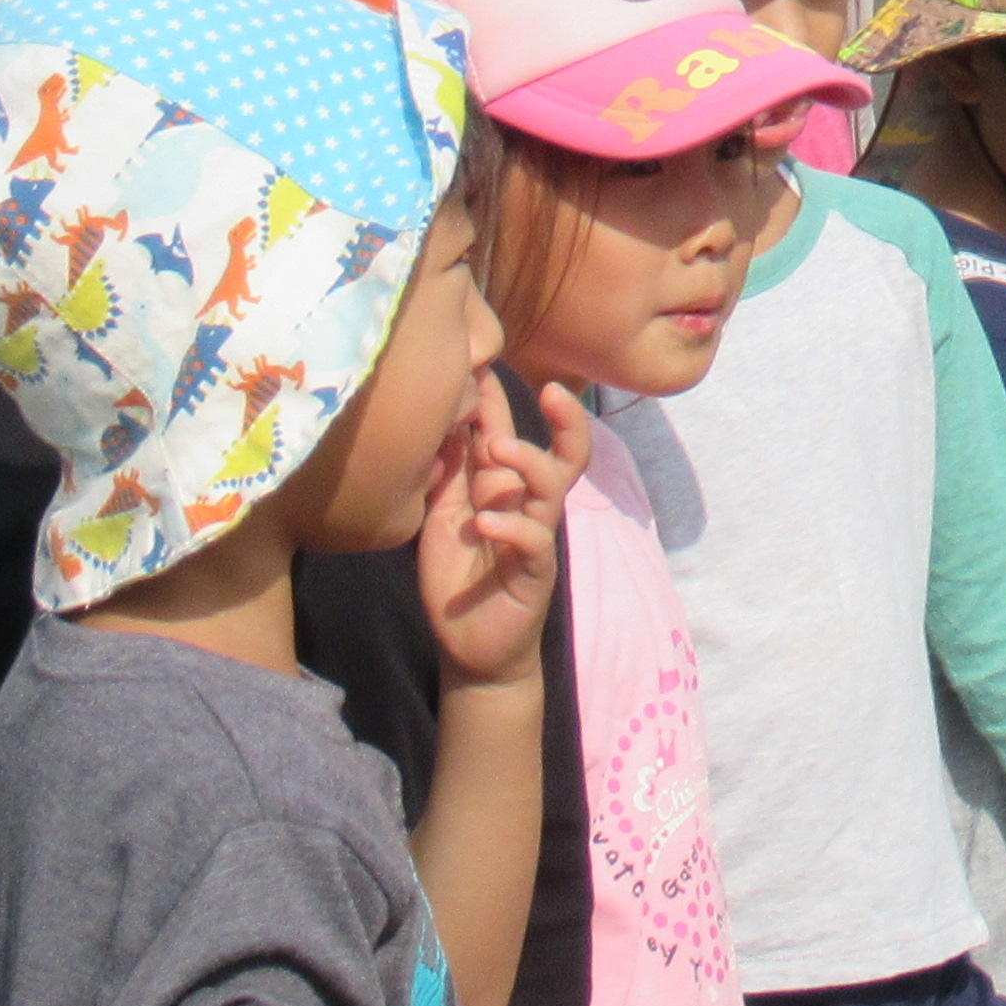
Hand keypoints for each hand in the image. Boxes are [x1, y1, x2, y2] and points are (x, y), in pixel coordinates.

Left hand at [420, 380, 587, 691]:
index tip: (486, 359)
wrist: (469, 645)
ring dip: (530, 463)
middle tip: (550, 391)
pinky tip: (483, 524)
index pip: (510, 432)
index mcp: (503, 488)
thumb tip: (439, 423)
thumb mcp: (442, 517)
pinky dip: (510, 527)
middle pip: (565, 452)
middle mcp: (526, 505)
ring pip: (551, 488)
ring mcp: (535, 536)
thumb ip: (446, 474)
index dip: (501, 399)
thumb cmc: (458, 577)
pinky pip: (534, 541)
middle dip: (565, 419)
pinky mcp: (535, 572)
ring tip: (500, 450)